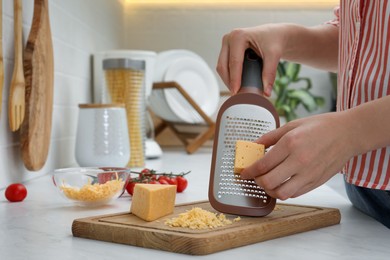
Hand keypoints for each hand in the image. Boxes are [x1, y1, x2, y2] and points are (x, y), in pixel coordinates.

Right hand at [216, 24, 287, 95]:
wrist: (276, 34)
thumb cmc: (274, 41)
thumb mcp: (274, 55)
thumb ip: (269, 73)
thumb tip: (266, 92)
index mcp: (238, 36)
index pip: (234, 62)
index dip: (234, 78)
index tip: (236, 92)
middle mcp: (229, 38)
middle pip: (223, 65)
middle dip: (229, 81)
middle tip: (236, 94)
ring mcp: (226, 44)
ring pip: (221, 67)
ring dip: (227, 80)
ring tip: (237, 90)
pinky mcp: (227, 50)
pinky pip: (224, 66)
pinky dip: (229, 76)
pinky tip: (236, 84)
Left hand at [240, 112, 354, 199]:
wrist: (347, 133)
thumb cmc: (320, 126)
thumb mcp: (292, 125)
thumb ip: (270, 137)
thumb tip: (253, 146)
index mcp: (290, 143)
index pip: (262, 165)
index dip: (249, 172)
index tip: (243, 174)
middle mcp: (299, 161)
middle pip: (268, 182)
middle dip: (257, 182)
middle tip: (255, 177)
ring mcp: (309, 174)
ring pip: (281, 193)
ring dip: (270, 190)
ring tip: (268, 182)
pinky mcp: (317, 182)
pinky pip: (295, 194)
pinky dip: (284, 191)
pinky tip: (282, 183)